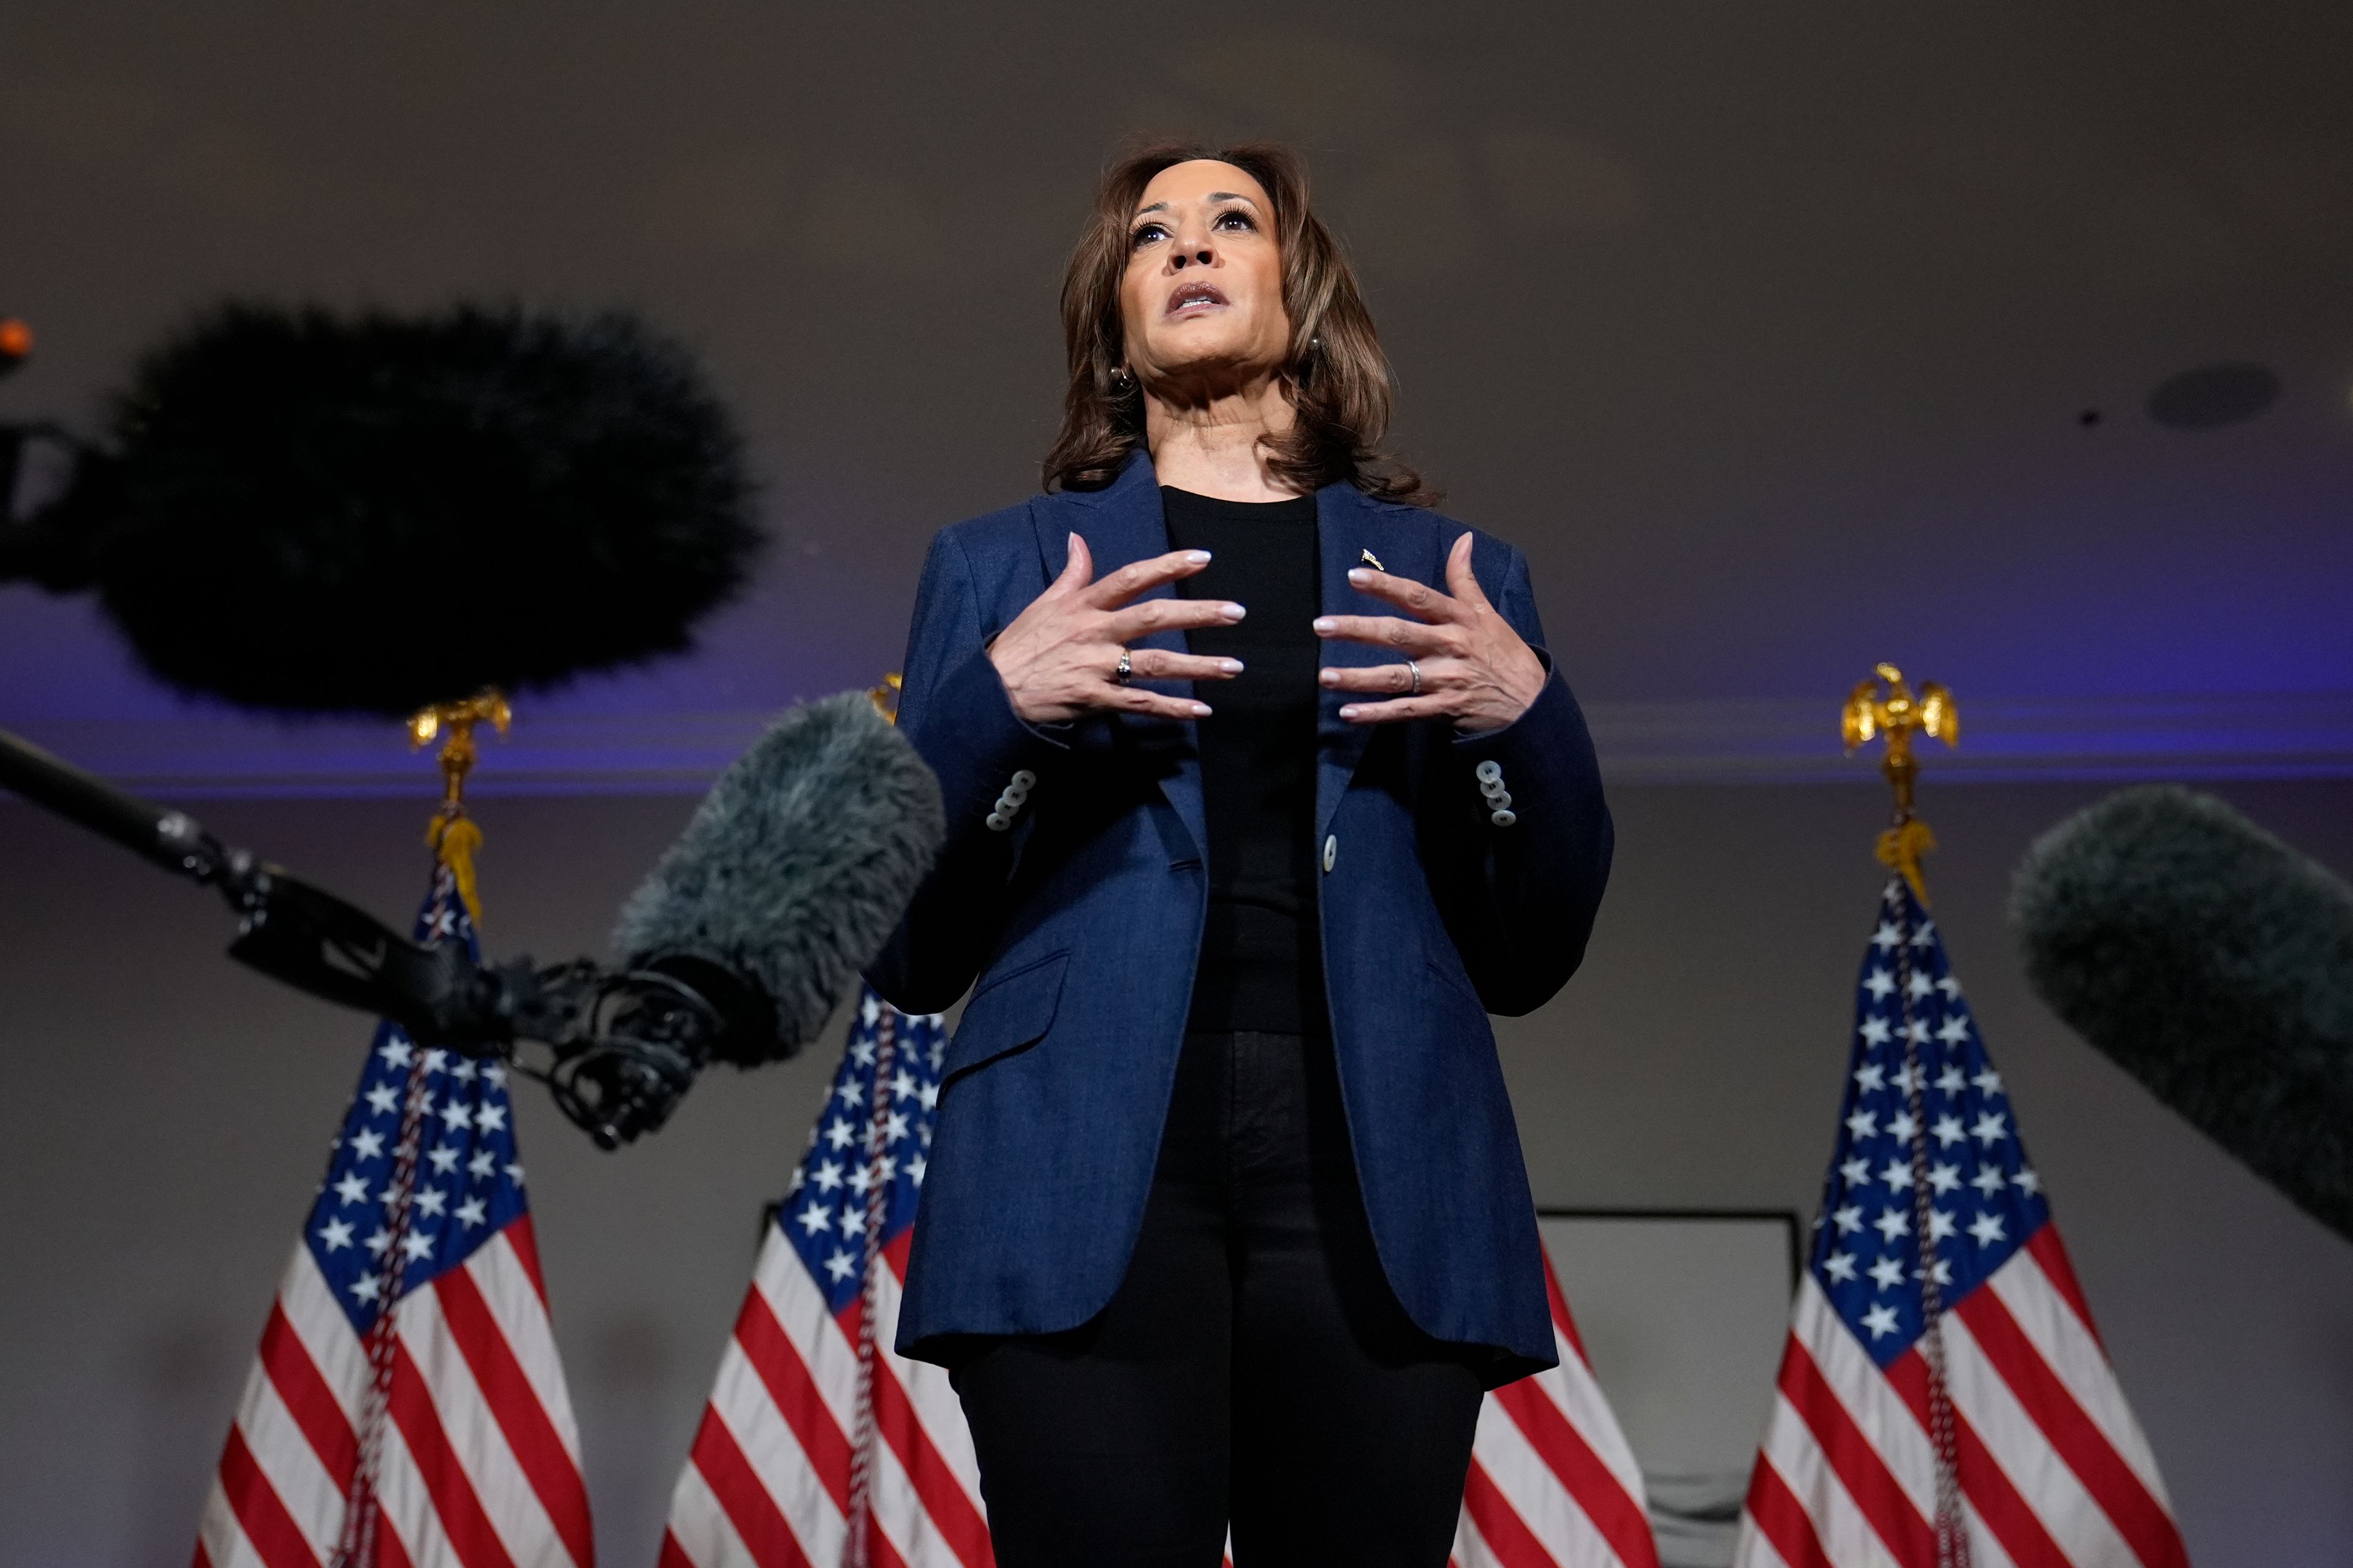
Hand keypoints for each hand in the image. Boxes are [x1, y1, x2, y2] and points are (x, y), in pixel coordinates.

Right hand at [989, 533, 1246, 723]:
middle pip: (1152, 618)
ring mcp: (1096, 667)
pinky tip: (1201, 710)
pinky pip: (1141, 704)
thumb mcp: (1043, 603)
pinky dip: (1172, 709)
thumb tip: (1079, 539)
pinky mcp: (1095, 699)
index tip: (1203, 558)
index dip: (1167, 566)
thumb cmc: (1019, 646)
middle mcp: (1094, 633)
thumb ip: (1071, 573)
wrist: (992, 692)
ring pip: (1154, 664)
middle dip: (1197, 614)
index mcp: (1083, 605)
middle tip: (1236, 612)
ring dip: (1197, 666)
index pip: (1131, 578)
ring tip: (1233, 667)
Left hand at [1313, 533, 1545, 732]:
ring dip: (1359, 678)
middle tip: (1322, 626)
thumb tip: (1463, 540)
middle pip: (1398, 635)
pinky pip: (1406, 711)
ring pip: (1397, 677)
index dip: (1386, 586)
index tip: (1353, 576)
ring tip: (1326, 676)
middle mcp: (1450, 646)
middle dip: (1358, 630)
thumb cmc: (1506, 655)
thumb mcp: (1489, 613)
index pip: (1417, 597)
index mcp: (1458, 619)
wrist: (1533, 703)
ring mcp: (1446, 679)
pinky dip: (1377, 714)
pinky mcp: (1445, 708)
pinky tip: (1348, 713)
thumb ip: (1466, 579)